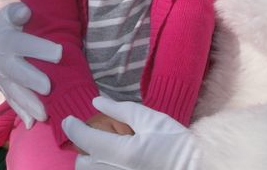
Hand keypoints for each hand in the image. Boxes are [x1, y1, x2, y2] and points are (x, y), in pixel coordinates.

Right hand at [0, 2, 62, 127]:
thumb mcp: (11, 12)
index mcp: (4, 39)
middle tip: (48, 87)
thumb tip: (24, 12)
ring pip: (14, 92)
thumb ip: (17, 12)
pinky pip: (11, 102)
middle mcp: (0, 60)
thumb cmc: (10, 23)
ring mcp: (0, 77)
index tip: (59, 52)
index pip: (21, 43)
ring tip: (44, 115)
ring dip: (28, 104)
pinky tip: (32, 124)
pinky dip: (21, 113)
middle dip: (32, 80)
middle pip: (16, 72)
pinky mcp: (4, 88)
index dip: (39, 48)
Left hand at [62, 96, 199, 169]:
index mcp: (122, 152)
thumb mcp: (152, 120)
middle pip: (83, 162)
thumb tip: (97, 102)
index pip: (85, 139)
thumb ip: (122, 110)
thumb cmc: (178, 144)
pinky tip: (115, 161)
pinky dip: (103, 168)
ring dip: (92, 161)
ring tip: (106, 150)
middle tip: (95, 136)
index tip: (68, 120)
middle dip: (85, 147)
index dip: (73, 127)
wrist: (198, 168)